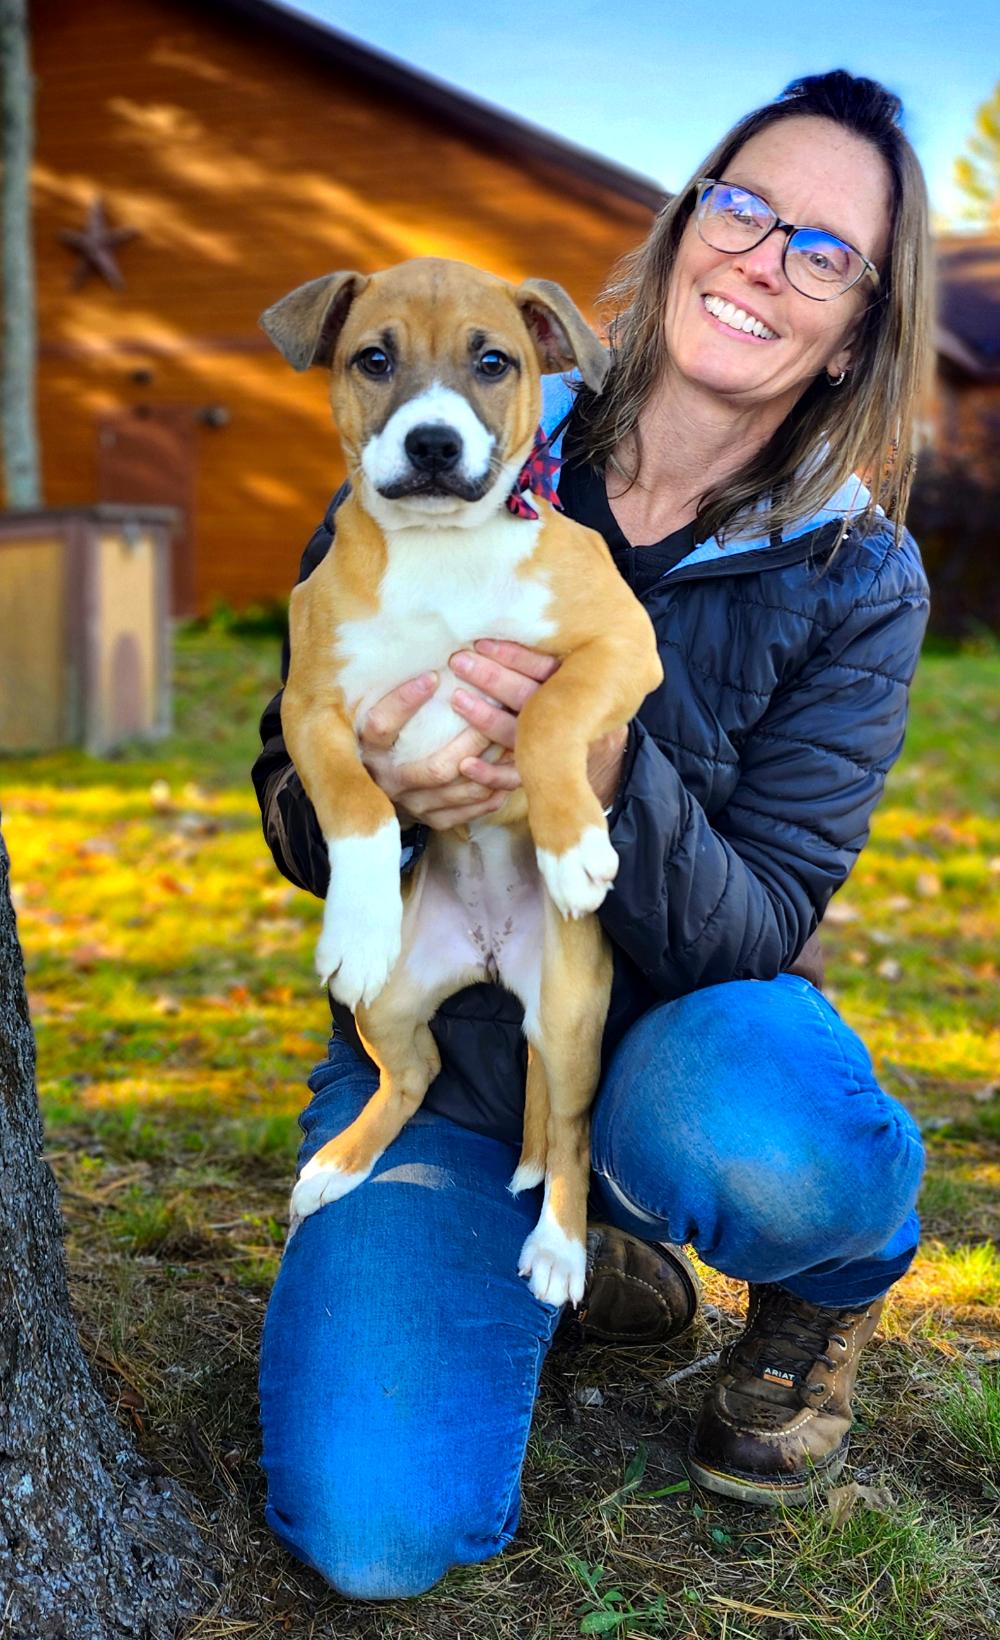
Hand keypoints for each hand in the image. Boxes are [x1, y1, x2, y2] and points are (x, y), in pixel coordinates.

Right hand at [358, 669, 512, 830]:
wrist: (375, 794)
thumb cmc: (387, 742)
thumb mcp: (379, 720)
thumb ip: (396, 698)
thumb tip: (432, 657)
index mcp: (370, 751)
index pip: (381, 725)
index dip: (404, 702)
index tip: (432, 676)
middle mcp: (390, 781)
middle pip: (436, 766)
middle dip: (472, 740)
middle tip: (498, 714)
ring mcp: (413, 805)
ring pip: (459, 789)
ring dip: (491, 764)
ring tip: (514, 738)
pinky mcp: (434, 820)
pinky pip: (471, 809)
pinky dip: (494, 788)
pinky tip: (509, 767)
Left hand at [449, 639, 627, 809]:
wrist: (602, 749)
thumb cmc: (578, 694)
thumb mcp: (576, 667)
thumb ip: (552, 652)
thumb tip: (516, 609)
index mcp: (581, 686)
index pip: (547, 669)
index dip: (514, 656)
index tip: (481, 642)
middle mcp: (570, 718)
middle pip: (530, 698)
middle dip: (492, 679)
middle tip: (458, 661)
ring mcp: (556, 749)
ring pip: (519, 735)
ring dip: (485, 719)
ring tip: (457, 698)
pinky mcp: (540, 774)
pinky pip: (515, 779)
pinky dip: (490, 774)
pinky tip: (465, 765)